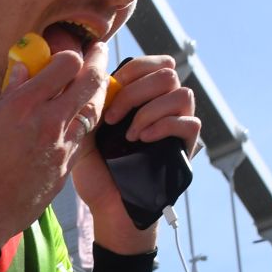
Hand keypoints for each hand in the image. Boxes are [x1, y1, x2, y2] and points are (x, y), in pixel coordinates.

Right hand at [0, 42, 109, 244]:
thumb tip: (22, 70)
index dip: (70, 55)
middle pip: (90, 81)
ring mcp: (62, 145)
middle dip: (98, 61)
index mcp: (23, 105)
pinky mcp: (66, 167)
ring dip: (98, 91)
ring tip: (96, 82)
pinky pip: (84, 136)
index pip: (66, 64)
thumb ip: (9, 95)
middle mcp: (48, 121)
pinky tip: (82, 116)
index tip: (66, 56)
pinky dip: (86, 121)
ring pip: (95, 109)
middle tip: (98, 52)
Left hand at [71, 55, 199, 250]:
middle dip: (135, 90)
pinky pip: (189, 122)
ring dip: (149, 110)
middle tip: (112, 119)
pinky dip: (164, 126)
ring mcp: (177, 125)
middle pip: (167, 71)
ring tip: (129, 135)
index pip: (151, 63)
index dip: (131, 70)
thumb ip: (87, 103)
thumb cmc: (96, 172)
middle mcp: (163, 106)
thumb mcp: (82, 133)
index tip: (108, 93)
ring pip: (182, 92)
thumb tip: (89, 71)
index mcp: (142, 97)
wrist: (108, 208)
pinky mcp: (186, 146)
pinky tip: (142, 140)